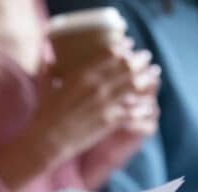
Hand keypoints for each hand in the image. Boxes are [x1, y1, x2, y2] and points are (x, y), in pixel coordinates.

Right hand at [28, 41, 159, 166]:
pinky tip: (149, 106)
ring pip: (134, 86)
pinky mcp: (109, 121)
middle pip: (127, 67)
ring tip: (154, 76)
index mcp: (82, 74)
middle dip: (140, 61)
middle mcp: (97, 86)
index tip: (130, 46)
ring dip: (147, 79)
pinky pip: (133, 111)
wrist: (47, 140)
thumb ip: (48, 68)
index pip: (110, 54)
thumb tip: (46, 54)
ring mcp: (105, 103)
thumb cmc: (43, 114)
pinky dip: (142, 108)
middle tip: (147, 58)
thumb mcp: (44, 85)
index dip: (123, 48)